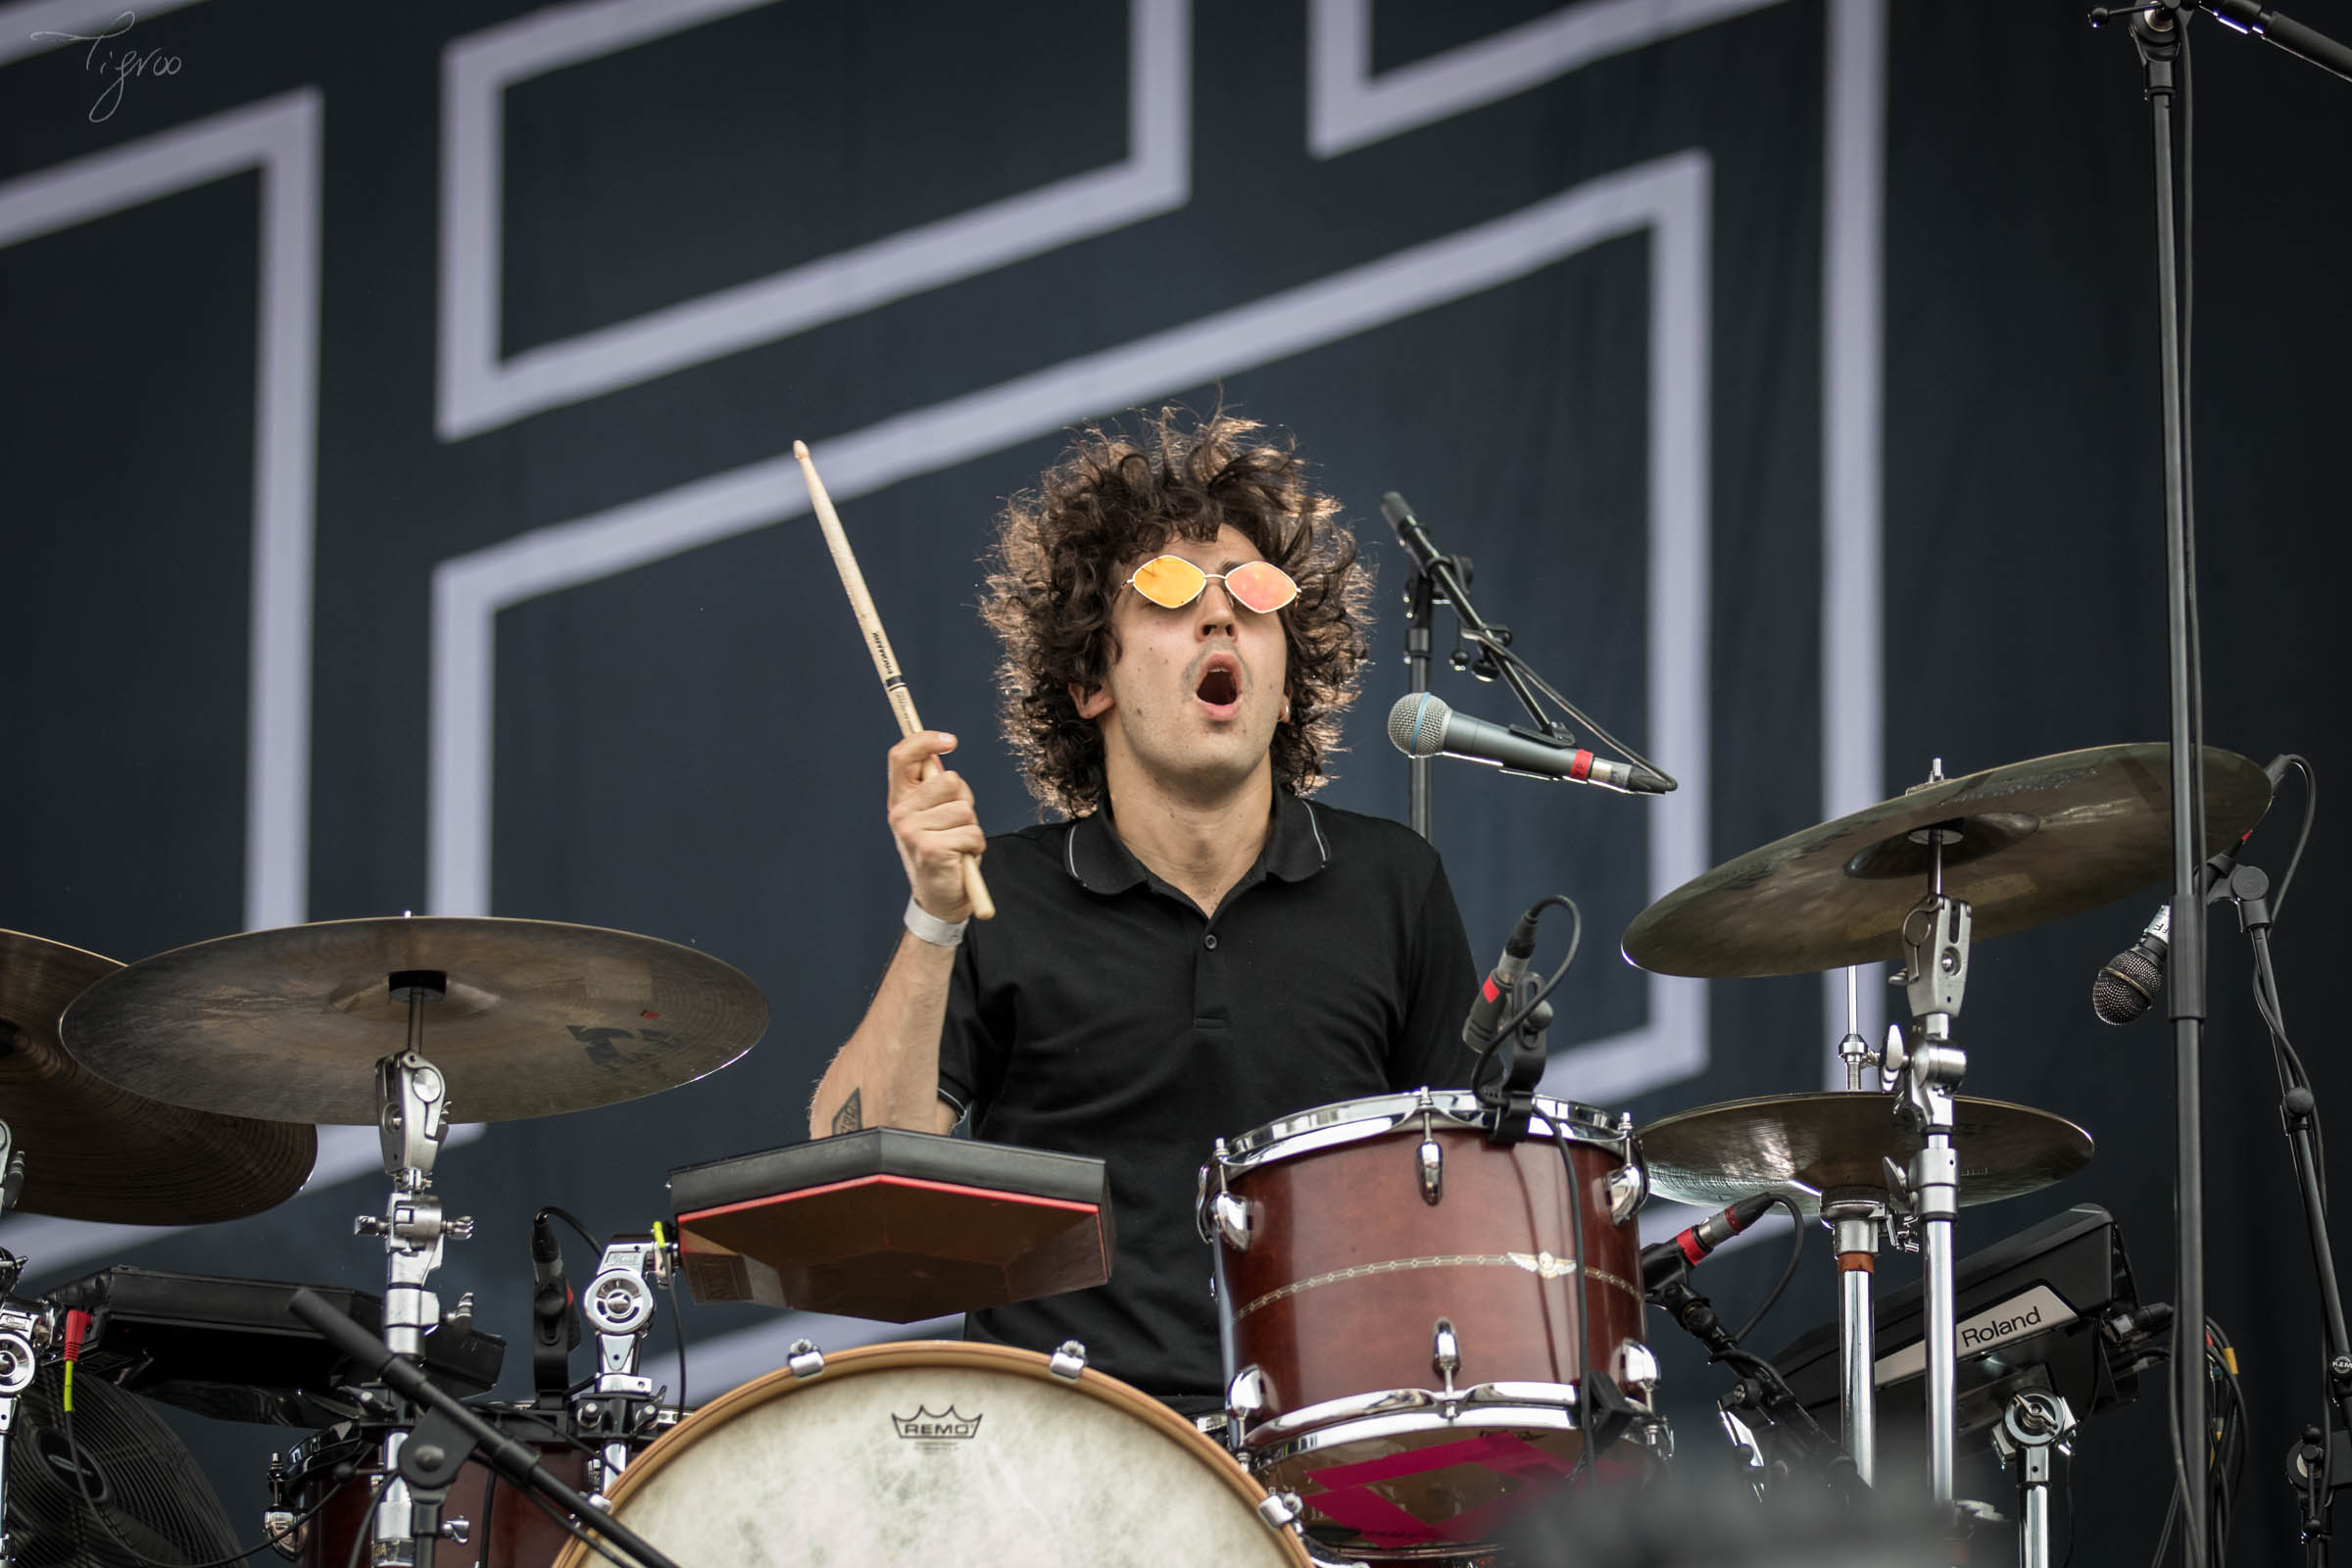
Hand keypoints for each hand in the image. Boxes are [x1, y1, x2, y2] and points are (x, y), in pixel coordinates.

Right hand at [887, 731, 983, 921]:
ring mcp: (912, 831)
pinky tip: (961, 858)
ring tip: (958, 844)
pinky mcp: (930, 848)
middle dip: (964, 800)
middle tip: (956, 824)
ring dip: (971, 827)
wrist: (940, 899)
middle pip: (948, 780)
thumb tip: (943, 748)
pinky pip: (971, 832)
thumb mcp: (937, 814)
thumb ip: (937, 786)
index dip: (924, 740)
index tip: (950, 741)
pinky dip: (975, 846)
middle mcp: (900, 813)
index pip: (901, 756)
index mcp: (899, 799)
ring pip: (964, 809)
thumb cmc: (944, 851)